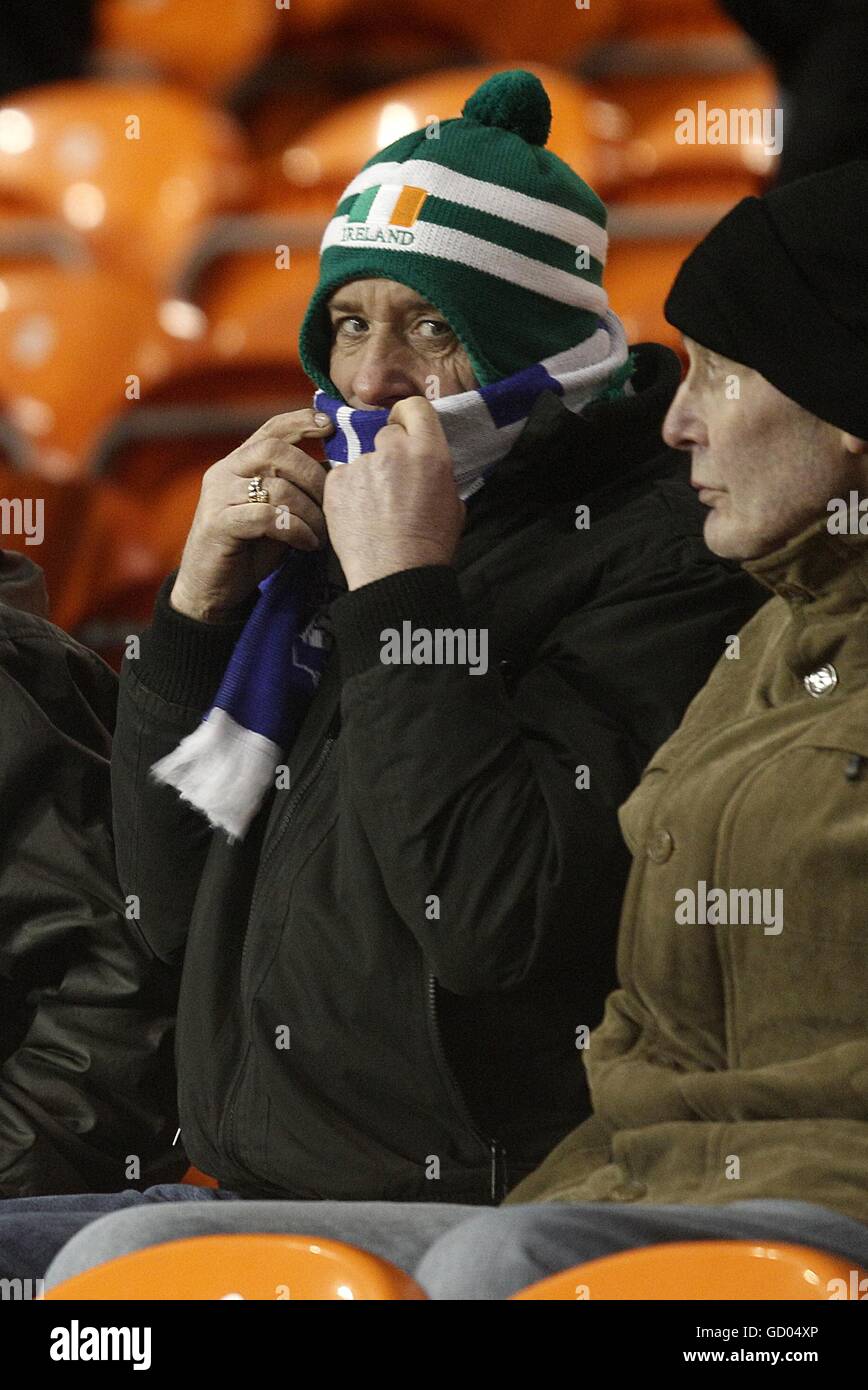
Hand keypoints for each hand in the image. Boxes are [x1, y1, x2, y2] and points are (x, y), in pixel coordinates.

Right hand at [170, 408, 333, 621]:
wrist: (212, 589)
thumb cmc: (252, 549)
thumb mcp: (279, 511)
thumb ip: (297, 488)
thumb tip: (338, 470)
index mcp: (239, 463)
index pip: (271, 429)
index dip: (301, 422)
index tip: (330, 426)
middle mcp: (224, 472)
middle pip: (276, 451)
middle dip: (313, 475)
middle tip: (333, 502)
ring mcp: (218, 496)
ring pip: (275, 486)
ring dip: (309, 511)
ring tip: (322, 533)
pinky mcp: (217, 524)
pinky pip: (265, 517)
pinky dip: (294, 529)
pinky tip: (307, 544)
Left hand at [323, 396, 464, 590]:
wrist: (395, 576)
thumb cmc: (430, 546)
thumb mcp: (453, 503)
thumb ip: (438, 473)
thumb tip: (427, 463)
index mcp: (429, 452)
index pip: (415, 407)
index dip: (409, 417)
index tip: (406, 429)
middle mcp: (394, 451)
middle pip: (386, 433)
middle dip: (389, 452)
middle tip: (393, 483)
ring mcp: (361, 465)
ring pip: (362, 458)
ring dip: (368, 475)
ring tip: (375, 510)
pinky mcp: (335, 482)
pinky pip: (341, 476)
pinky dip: (348, 492)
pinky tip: (358, 516)